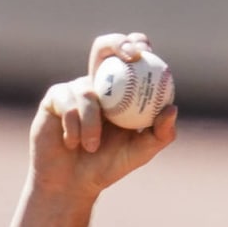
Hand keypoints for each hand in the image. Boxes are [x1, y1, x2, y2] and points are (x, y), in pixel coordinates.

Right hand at [28, 32, 178, 199]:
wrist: (72, 183)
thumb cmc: (108, 167)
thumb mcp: (140, 153)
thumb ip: (160, 134)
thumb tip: (172, 108)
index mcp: (121, 91)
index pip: (129, 58)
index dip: (136, 44)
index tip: (145, 49)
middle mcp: (98, 85)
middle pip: (103, 48)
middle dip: (116, 43)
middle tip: (130, 56)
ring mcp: (75, 89)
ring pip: (88, 91)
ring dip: (92, 123)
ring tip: (92, 147)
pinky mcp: (55, 98)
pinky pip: (68, 104)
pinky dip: (74, 127)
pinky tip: (72, 143)